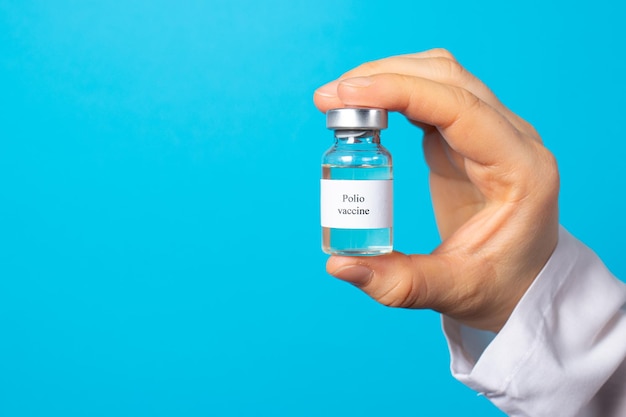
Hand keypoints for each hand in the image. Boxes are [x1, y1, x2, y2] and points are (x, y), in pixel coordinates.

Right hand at [314, 49, 558, 331]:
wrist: (524, 280)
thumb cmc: (500, 286)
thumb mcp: (453, 291)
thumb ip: (397, 282)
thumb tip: (337, 265)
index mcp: (521, 170)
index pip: (459, 107)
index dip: (400, 91)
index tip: (347, 95)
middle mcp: (513, 139)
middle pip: (447, 78)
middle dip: (384, 77)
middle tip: (329, 98)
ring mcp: (493, 131)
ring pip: (440, 77)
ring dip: (388, 77)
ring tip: (340, 101)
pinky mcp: (469, 137)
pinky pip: (433, 96)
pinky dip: (396, 92)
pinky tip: (366, 107)